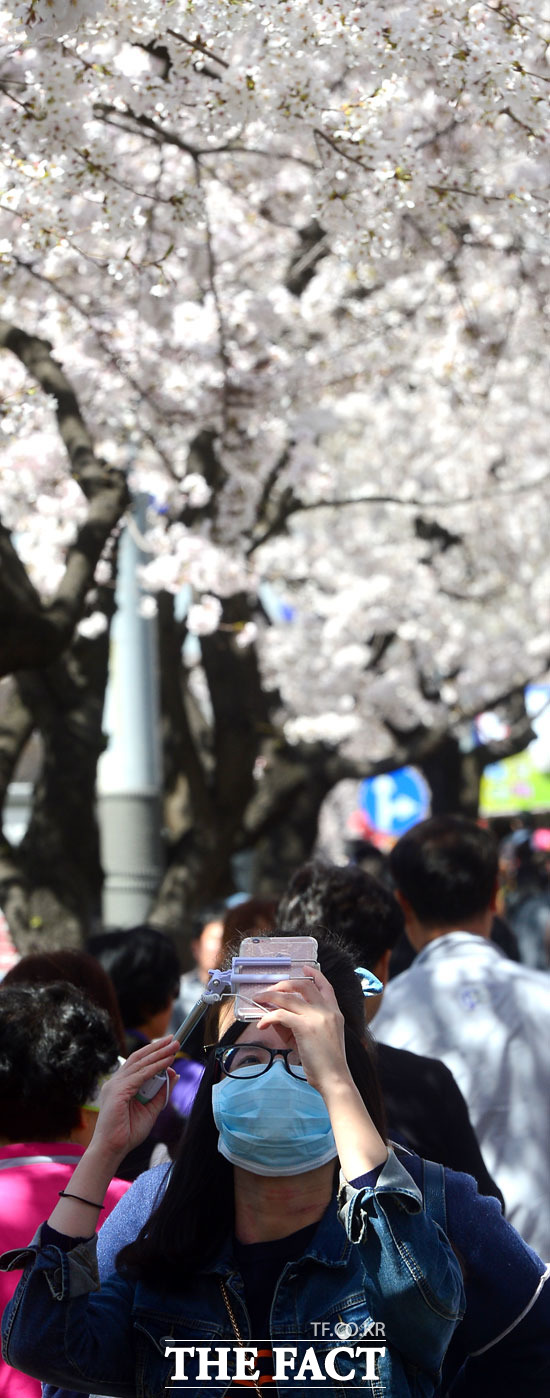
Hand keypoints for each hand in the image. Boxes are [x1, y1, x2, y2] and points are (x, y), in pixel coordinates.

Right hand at [89, 1036, 178, 1169]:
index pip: (138, 1063)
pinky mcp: (118, 1091)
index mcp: (121, 1085)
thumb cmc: (128, 1133)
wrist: (112, 1149)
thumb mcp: (151, 1110)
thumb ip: (162, 1092)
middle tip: (174, 1039)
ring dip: (159, 1053)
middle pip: (139, 1058)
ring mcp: (115, 1084)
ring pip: (141, 1063)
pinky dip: (156, 1067)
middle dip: (158, 1047)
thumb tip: (174, 1074)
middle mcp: (116, 1081)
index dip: (154, 1053)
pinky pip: (141, 1075)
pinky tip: (167, 1062)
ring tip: (174, 1046)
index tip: (169, 1047)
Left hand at [254, 967, 351, 1098]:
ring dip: (269, 996)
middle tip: (271, 989)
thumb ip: (298, 1024)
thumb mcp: (314, 1038)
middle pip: (303, 985)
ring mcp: (316, 1017)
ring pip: (287, 997)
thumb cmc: (325, 1063)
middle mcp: (327, 1010)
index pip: (325, 986)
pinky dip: (267, 1017)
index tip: (304, 967)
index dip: (314, 974)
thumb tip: (274, 1015)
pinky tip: (262, 1024)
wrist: (334, 1079)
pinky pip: (280, 1014)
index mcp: (334, 1012)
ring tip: (258, 1000)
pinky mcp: (305, 1027)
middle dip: (283, 984)